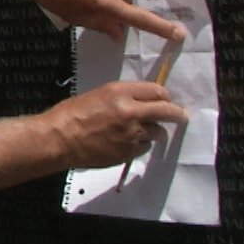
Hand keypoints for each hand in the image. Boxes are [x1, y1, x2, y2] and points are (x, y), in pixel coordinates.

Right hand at [43, 81, 186, 169]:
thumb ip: (124, 97)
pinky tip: (127, 143)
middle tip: (182, 116)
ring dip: (153, 131)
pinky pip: (144, 147)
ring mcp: (132, 134)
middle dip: (177, 114)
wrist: (60, 138)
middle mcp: (131, 111)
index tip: (168, 100)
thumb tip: (143, 101)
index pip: (156, 91)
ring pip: (157, 132)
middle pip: (165, 111)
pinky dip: (140, 144)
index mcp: (120, 92)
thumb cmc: (74, 112)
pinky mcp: (129, 151)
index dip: (165, 96)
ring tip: (142, 132)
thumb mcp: (100, 94)